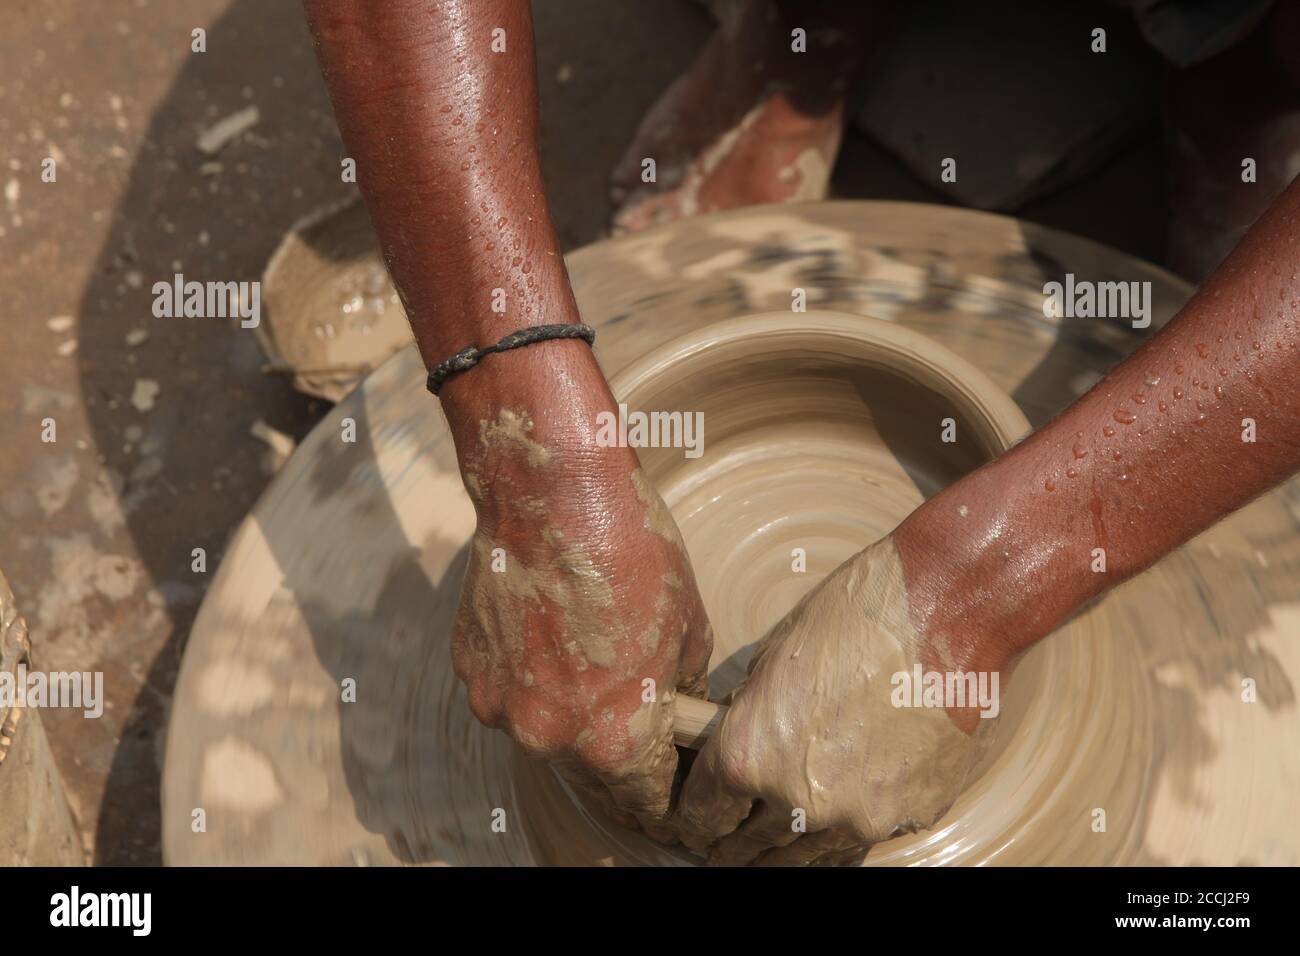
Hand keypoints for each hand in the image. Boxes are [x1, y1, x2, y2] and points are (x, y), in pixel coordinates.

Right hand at [446, 350, 712, 836]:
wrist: (554, 494)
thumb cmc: (633, 554)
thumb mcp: (690, 628)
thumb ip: (679, 689)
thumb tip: (678, 709)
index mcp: (614, 740)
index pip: (647, 804)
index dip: (667, 797)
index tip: (672, 788)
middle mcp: (550, 738)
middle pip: (592, 776)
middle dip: (617, 755)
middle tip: (632, 714)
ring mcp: (501, 706)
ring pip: (545, 732)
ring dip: (567, 714)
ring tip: (586, 658)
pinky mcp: (469, 670)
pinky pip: (508, 692)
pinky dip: (529, 677)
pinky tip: (548, 632)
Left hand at [675, 536, 998, 864]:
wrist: (942, 617)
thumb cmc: (854, 619)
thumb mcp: (774, 659)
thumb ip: (753, 715)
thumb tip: (743, 736)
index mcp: (749, 756)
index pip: (703, 811)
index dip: (693, 821)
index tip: (693, 829)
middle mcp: (797, 799)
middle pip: (749, 844)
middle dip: (733, 848)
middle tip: (724, 854)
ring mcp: (857, 816)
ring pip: (807, 855)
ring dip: (783, 858)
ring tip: (770, 861)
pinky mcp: (909, 816)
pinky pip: (864, 838)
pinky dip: (844, 835)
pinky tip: (832, 834)